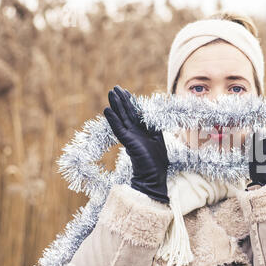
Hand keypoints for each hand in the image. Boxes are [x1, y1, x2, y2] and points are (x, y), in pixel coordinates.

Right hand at [103, 85, 169, 203]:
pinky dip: (113, 120)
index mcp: (143, 131)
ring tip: (110, 94)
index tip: (126, 92)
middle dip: (122, 100)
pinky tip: (107, 110)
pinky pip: (118, 128)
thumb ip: (153, 128)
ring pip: (121, 118)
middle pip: (126, 112)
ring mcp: (130, 136)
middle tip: (114, 88)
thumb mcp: (158, 140)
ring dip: (116, 105)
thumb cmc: (157, 162)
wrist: (153, 177)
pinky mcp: (128, 142)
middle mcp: (135, 132)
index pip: (135, 113)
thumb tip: (150, 117)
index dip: (131, 102)